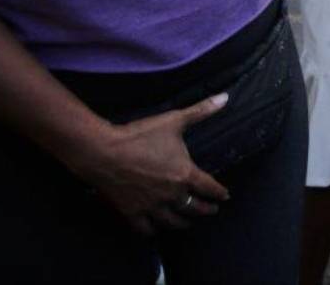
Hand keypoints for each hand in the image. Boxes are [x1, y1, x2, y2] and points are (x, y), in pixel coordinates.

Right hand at [74, 93, 231, 234]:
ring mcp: (152, 206)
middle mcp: (172, 194)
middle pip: (194, 208)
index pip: (209, 187)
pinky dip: (153, 231)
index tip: (225, 196)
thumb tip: (225, 98)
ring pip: (172, 221)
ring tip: (188, 223)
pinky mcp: (132, 213)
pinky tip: (156, 230)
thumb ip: (201, 111)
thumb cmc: (141, 135)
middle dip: (205, 210)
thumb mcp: (174, 120)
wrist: (104, 152)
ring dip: (183, 223)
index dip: (219, 192)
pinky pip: (146, 229)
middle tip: (212, 210)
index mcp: (185, 174)